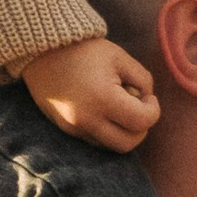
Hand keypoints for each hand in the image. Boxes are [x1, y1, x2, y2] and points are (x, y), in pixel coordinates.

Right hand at [19, 33, 159, 151]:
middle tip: (138, 107)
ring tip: (117, 106)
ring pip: (111, 146)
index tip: (147, 96)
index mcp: (103, 99)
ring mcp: (74, 127)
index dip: (153, 110)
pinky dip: (106, 131)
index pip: (142, 122)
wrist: (43, 51)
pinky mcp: (66, 129)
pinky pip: (95, 140)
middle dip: (140, 128)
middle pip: (128, 144)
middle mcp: (87, 119)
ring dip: (123, 131)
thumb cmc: (85, 50)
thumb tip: (146, 99)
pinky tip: (103, 109)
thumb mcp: (120, 57)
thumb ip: (142, 80)